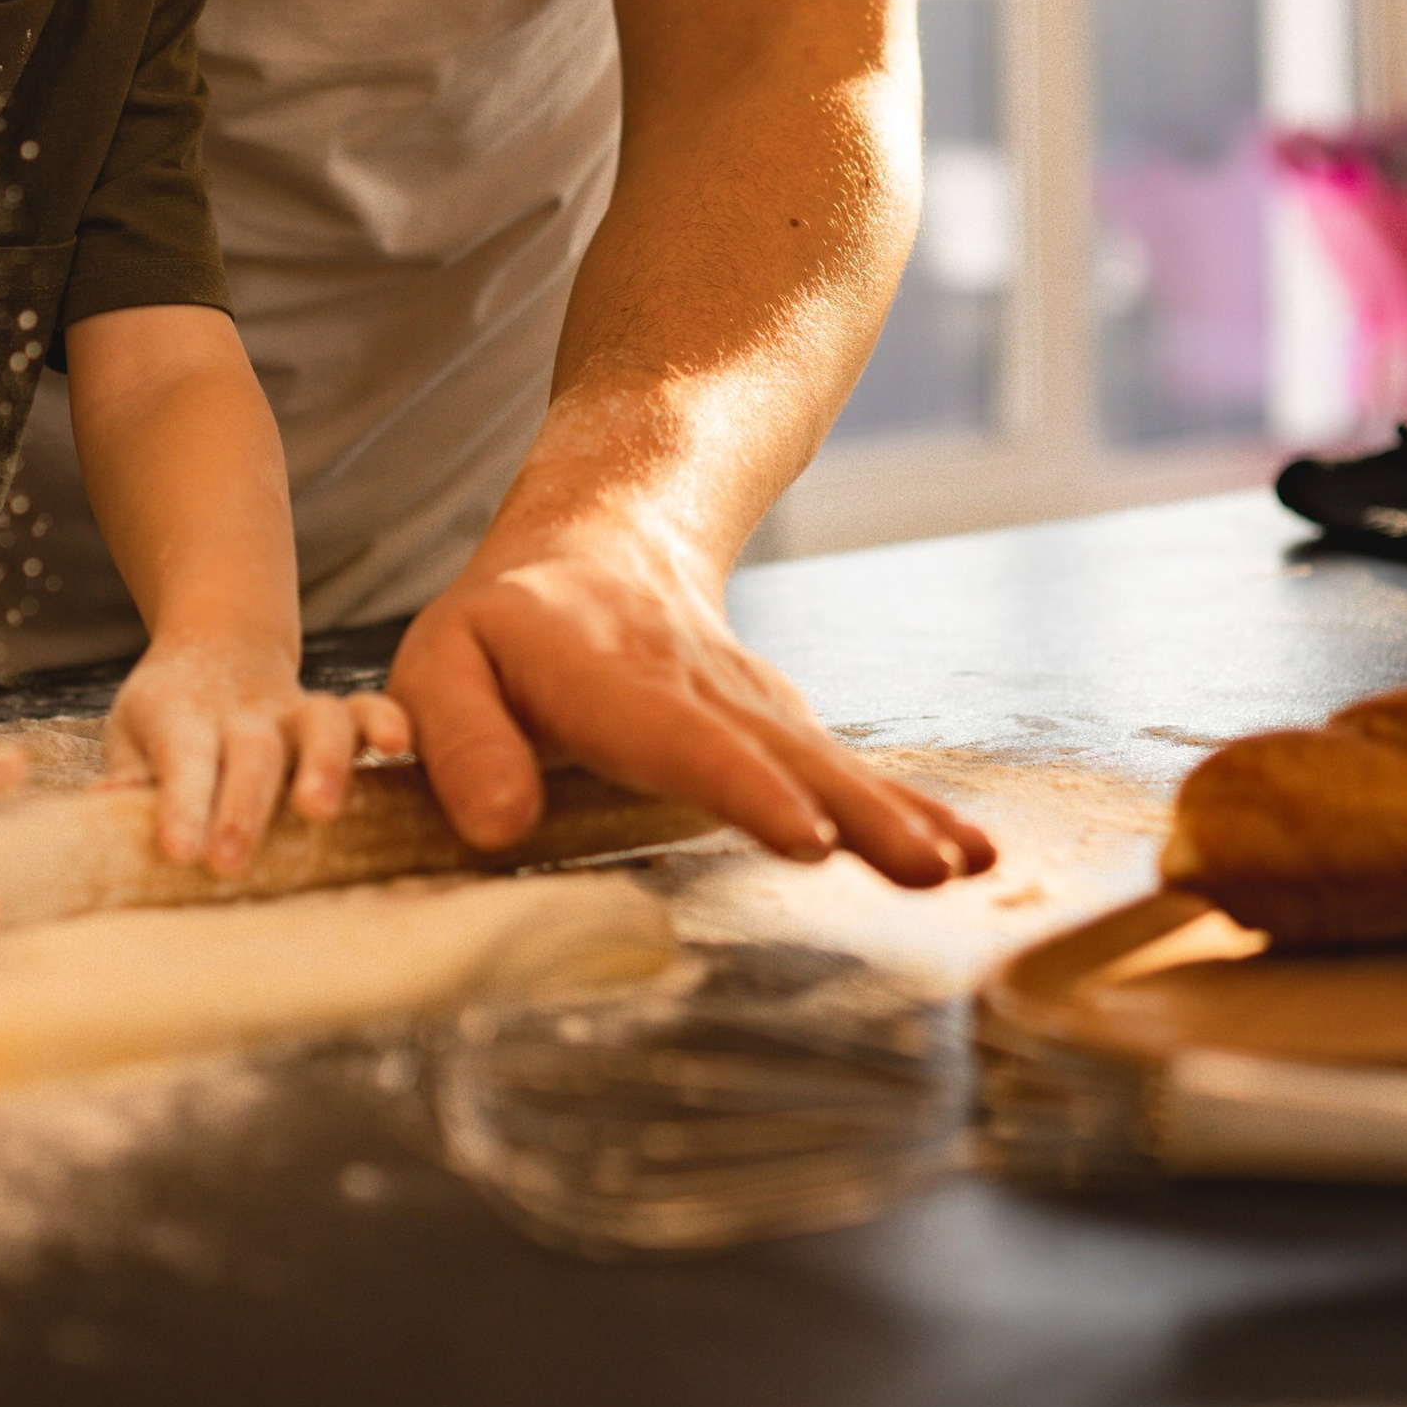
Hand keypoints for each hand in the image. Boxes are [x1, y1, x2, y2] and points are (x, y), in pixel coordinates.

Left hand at [104, 634, 412, 878]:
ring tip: (320, 810)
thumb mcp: (129, 733)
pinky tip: (400, 746)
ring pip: (318, 722)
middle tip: (230, 863)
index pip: (182, 762)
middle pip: (250, 753)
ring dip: (324, 763)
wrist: (217, 643)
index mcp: (180, 720)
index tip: (180, 852)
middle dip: (243, 808)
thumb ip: (128, 772)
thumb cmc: (164, 716)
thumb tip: (103, 807)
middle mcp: (241, 714)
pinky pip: (365, 708)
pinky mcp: (331, 712)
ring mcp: (291, 710)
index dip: (181, 805)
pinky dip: (385, 720)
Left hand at [390, 518, 995, 891]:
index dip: (745, 785)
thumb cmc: (504, 627)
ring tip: (961, 868)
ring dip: (897, 815)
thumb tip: (499, 828)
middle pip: (784, 753)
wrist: (601, 538)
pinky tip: (966, 853)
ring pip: (828, 760)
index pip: (683, 737)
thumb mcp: (439, 665)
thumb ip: (460, 742)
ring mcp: (753, 705)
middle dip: (856, 812)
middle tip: (924, 867)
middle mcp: (699, 689)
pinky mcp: (782, 727)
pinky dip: (908, 807)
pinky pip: (843, 769)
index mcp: (608, 676)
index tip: (805, 834)